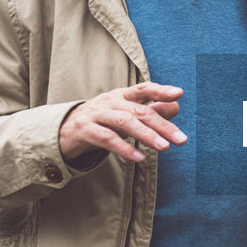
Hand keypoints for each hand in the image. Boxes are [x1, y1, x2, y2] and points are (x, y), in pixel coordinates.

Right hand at [59, 82, 185, 163]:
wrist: (64, 131)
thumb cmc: (102, 121)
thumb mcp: (126, 114)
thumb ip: (150, 110)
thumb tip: (176, 106)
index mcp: (121, 95)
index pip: (143, 89)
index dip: (160, 91)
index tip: (179, 93)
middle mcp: (109, 102)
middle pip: (139, 111)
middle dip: (162, 125)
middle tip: (181, 139)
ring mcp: (96, 115)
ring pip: (124, 123)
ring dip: (146, 135)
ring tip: (164, 147)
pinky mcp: (85, 131)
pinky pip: (107, 139)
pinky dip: (124, 148)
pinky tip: (139, 157)